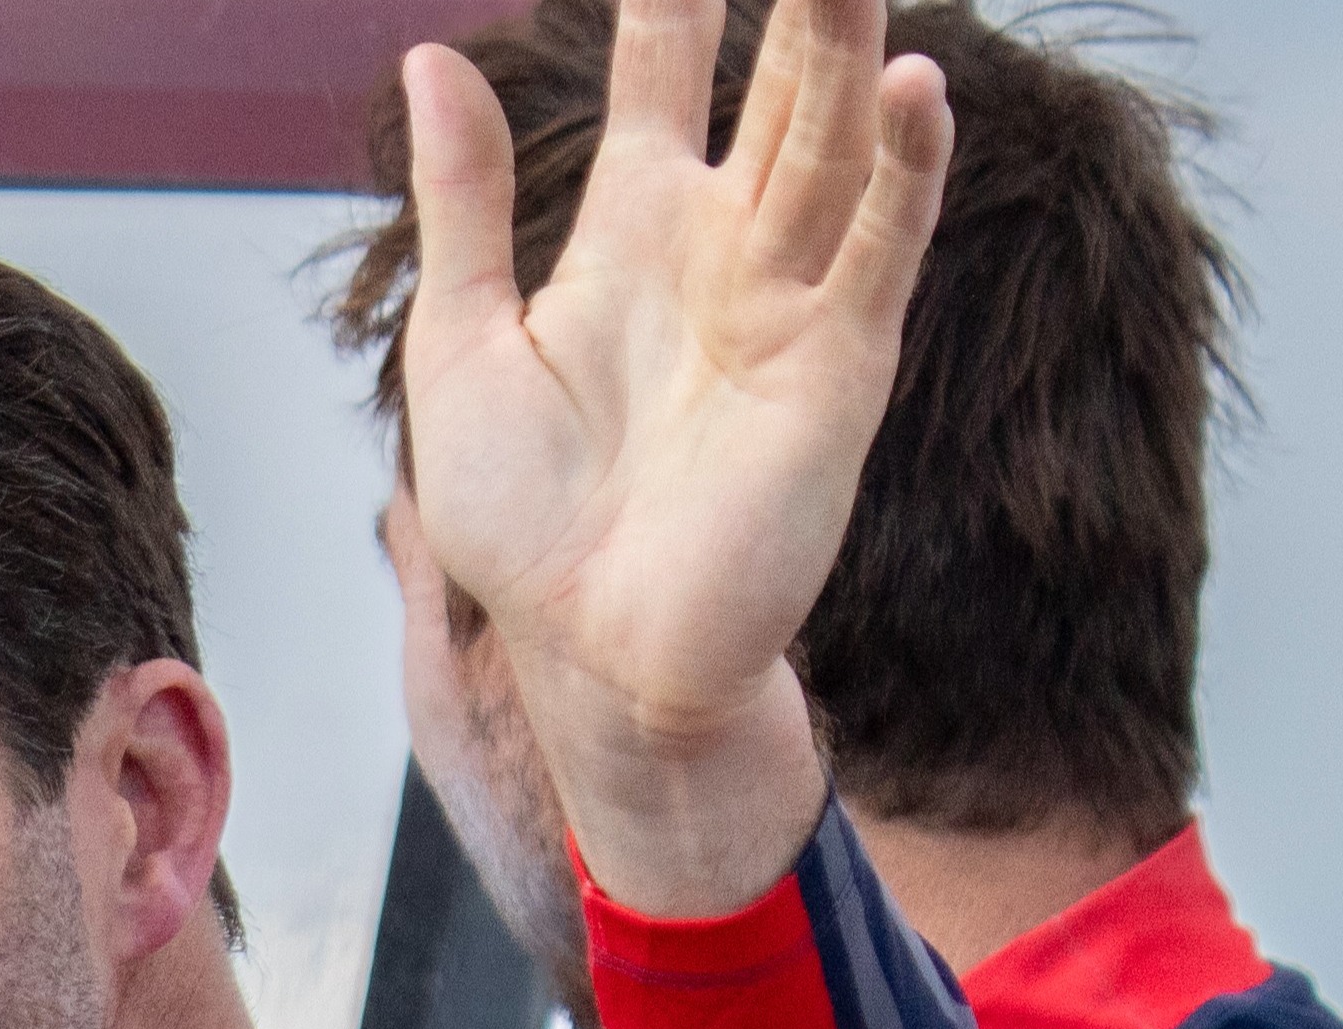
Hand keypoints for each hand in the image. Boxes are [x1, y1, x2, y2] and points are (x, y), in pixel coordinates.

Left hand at [392, 0, 951, 915]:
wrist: (589, 653)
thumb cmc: (524, 518)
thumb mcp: (462, 340)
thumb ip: (463, 200)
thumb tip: (428, 58)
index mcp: (631, 231)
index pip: (664, 75)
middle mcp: (723, 246)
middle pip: (773, 85)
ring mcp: (788, 300)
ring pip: (832, 141)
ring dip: (847, 46)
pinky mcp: (836, 367)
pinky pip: (877, 251)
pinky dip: (903, 171)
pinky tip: (913, 88)